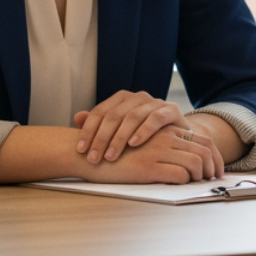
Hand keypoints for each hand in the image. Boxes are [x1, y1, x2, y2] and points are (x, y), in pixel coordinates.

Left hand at [74, 91, 189, 164]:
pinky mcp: (171, 110)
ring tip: (111, 156)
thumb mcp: (121, 130)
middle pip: (114, 115)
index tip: (81, 150)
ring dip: (119, 138)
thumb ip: (100, 124)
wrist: (178, 136)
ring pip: (132, 116)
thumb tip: (77, 117)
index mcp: (122, 99)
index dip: (88, 130)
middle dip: (101, 138)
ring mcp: (155, 102)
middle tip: (93, 158)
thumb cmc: (145, 135)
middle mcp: (137, 97)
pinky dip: (144, 131)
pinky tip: (134, 143)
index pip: (100, 112)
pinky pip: (156, 118)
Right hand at [78, 124, 222, 183]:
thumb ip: (161, 146)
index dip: (214, 154)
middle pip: (205, 149)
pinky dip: (187, 182)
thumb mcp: (141, 144)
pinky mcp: (149, 166)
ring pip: (196, 162)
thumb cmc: (113, 153)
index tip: (217, 169)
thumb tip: (185, 164)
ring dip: (202, 175)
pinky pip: (180, 174)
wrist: (87, 154)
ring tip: (201, 184)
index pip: (202, 139)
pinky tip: (183, 186)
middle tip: (215, 179)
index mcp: (164, 129)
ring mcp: (158, 151)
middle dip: (214, 166)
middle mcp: (164, 137)